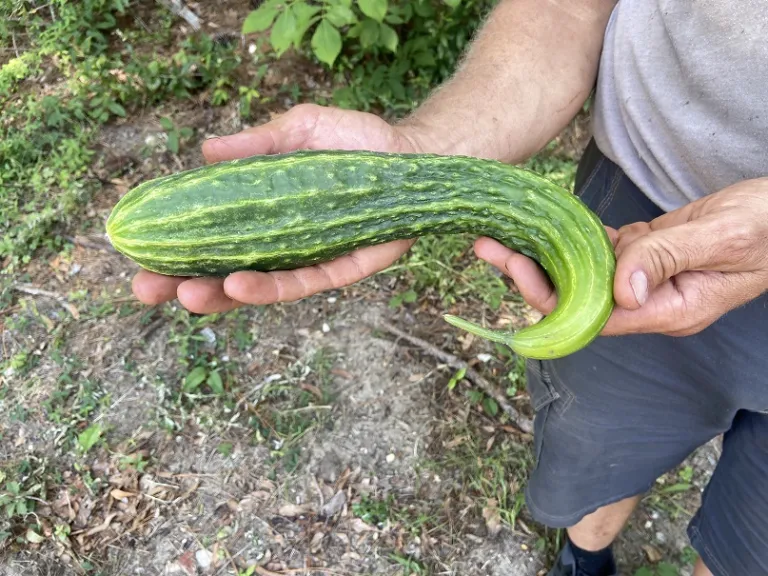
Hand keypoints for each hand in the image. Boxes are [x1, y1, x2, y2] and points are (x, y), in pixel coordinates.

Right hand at [131, 104, 423, 313]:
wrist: (412, 154)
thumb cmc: (355, 142)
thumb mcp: (299, 130)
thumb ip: (256, 144)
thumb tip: (205, 150)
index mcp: (266, 215)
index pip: (213, 237)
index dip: (176, 248)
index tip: (136, 252)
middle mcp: (283, 243)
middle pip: (225, 272)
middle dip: (183, 284)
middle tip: (144, 289)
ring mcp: (309, 260)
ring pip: (258, 287)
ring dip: (220, 294)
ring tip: (185, 294)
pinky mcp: (341, 269)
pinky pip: (303, 283)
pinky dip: (270, 287)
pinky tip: (238, 283)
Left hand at [476, 178, 767, 336]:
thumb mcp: (723, 236)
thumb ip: (669, 258)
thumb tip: (620, 290)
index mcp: (669, 309)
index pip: (594, 315)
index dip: (551, 297)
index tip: (516, 269)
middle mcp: (650, 301)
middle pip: (577, 297)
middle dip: (532, 274)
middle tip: (490, 246)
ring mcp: (646, 279)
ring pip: (583, 274)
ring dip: (544, 255)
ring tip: (502, 233)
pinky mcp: (647, 255)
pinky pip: (602, 253)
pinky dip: (573, 240)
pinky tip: (545, 226)